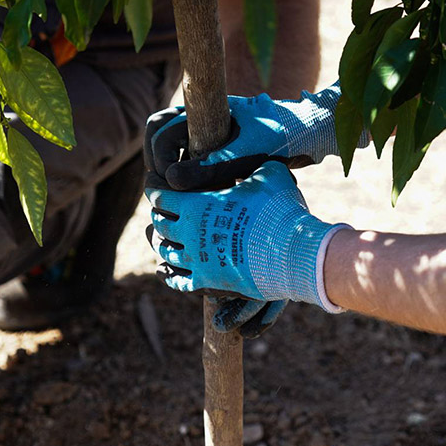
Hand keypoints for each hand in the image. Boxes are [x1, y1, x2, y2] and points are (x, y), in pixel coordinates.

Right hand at [143, 84, 348, 190]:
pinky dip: (193, 181)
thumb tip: (171, 181)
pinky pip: (192, 165)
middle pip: (161, 141)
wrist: (311, 134)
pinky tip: (205, 198)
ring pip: (175, 155)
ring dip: (175, 176)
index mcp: (202, 107)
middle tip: (168, 193)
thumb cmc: (281, 136)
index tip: (167, 180)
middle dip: (161, 166)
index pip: (158, 126)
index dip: (157, 155)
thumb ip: (210, 166)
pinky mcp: (218, 150)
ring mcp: (208, 133)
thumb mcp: (245, 154)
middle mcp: (201, 117)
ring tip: (185, 198)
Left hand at [145, 162, 347, 318]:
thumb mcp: (270, 175)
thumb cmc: (279, 210)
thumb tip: (264, 162)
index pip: (161, 195)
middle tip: (159, 209)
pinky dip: (168, 274)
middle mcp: (190, 233)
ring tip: (163, 238)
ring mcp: (197, 260)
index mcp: (197, 204)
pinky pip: (177, 281)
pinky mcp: (207, 283)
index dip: (154, 187)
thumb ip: (257, 167)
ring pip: (165, 251)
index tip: (153, 182)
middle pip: (160, 223)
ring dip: (162, 242)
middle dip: (158, 214)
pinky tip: (164, 270)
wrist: (291, 253)